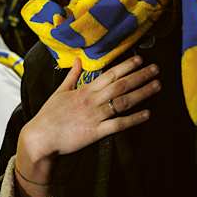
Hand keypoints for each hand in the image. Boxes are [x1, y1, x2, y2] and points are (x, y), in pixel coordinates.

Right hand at [19, 55, 159, 165]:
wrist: (40, 137)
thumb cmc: (49, 115)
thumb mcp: (59, 91)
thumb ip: (72, 75)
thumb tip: (79, 60)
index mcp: (84, 90)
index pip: (109, 74)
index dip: (125, 66)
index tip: (139, 59)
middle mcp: (92, 100)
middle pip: (120, 85)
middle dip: (139, 76)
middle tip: (156, 69)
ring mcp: (95, 116)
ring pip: (122, 101)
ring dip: (141, 93)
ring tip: (156, 86)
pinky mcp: (96, 132)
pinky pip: (118, 124)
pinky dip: (133, 119)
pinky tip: (147, 114)